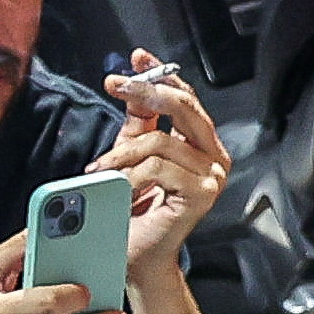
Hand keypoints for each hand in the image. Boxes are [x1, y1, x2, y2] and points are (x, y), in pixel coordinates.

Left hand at [101, 49, 226, 277]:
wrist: (135, 255)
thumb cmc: (132, 209)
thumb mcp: (130, 155)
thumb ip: (137, 122)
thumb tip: (129, 84)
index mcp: (199, 143)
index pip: (185, 97)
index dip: (162, 73)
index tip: (136, 57)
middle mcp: (213, 156)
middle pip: (184, 107)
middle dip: (147, 92)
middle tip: (116, 87)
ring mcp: (212, 175)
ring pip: (162, 141)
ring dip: (122, 154)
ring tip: (100, 171)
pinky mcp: (202, 194)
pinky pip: (159, 167)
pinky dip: (130, 176)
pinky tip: (119, 190)